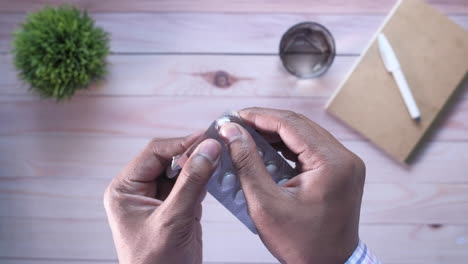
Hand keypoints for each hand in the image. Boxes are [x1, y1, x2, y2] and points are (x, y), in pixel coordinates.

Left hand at [103, 133, 220, 263]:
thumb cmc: (155, 263)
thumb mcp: (173, 219)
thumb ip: (191, 182)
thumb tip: (208, 149)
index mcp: (125, 189)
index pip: (154, 153)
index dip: (180, 144)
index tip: (206, 138)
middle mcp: (140, 190)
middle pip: (168, 159)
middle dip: (192, 153)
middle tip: (216, 145)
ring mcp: (159, 198)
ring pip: (182, 170)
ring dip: (200, 164)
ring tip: (220, 155)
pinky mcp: (176, 206)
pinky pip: (191, 184)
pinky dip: (205, 178)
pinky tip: (217, 172)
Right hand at [219, 108, 364, 263]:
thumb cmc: (301, 244)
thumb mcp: (266, 203)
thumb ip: (247, 162)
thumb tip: (232, 131)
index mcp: (332, 163)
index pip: (291, 124)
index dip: (259, 116)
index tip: (235, 115)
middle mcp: (344, 158)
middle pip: (299, 126)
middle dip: (265, 123)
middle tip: (237, 124)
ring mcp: (344, 164)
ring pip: (304, 135)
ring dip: (275, 134)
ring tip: (247, 136)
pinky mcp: (339, 171)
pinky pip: (310, 149)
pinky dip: (286, 147)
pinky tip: (265, 150)